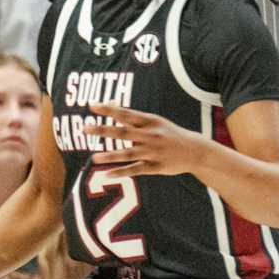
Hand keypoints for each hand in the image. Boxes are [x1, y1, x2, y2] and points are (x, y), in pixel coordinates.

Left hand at [86, 104, 202, 178]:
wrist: (194, 151)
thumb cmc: (168, 133)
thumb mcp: (153, 121)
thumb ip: (131, 116)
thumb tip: (110, 104)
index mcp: (150, 121)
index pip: (125, 114)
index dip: (108, 110)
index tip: (92, 106)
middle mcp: (150, 135)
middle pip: (123, 133)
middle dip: (103, 131)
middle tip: (84, 129)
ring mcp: (152, 152)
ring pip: (128, 154)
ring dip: (111, 156)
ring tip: (94, 158)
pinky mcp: (155, 167)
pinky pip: (135, 169)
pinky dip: (121, 172)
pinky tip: (106, 174)